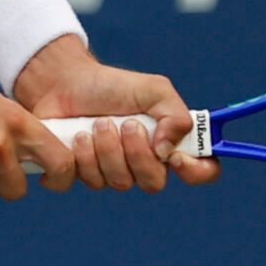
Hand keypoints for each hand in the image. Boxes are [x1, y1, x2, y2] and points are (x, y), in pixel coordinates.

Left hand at [13, 37, 222, 191]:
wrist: (64, 82)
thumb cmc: (111, 86)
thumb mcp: (153, 89)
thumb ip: (175, 115)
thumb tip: (168, 150)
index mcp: (169, 143)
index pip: (201, 171)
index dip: (196, 171)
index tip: (177, 156)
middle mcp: (145, 163)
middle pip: (154, 182)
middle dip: (137, 153)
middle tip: (124, 124)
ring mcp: (113, 173)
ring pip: (120, 182)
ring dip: (107, 149)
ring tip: (96, 123)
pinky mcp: (83, 176)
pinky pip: (89, 183)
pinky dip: (82, 156)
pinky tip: (76, 136)